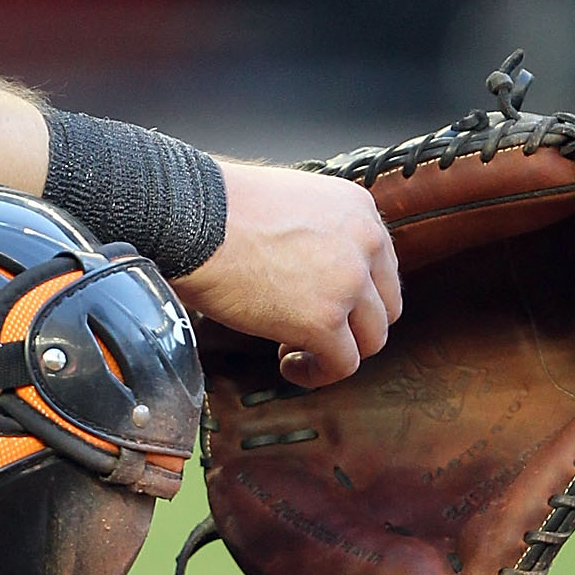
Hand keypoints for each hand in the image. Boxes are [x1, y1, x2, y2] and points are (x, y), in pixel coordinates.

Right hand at [172, 160, 400, 386]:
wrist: (190, 217)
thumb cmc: (218, 208)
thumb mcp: (289, 201)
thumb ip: (316, 232)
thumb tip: (309, 271)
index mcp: (357, 208)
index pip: (380, 266)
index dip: (354, 294)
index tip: (324, 303)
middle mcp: (364, 242)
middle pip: (384, 305)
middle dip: (352, 325)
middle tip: (311, 330)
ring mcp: (348, 283)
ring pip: (370, 339)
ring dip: (337, 352)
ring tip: (295, 350)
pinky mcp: (323, 320)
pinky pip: (342, 365)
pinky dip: (318, 373)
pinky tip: (289, 365)